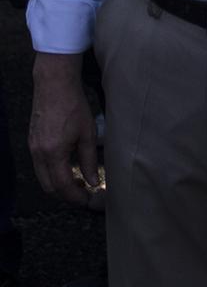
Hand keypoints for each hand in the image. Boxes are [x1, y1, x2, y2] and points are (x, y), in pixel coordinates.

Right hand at [29, 52, 98, 206]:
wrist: (54, 85)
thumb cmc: (74, 107)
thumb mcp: (88, 134)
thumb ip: (90, 161)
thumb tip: (93, 181)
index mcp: (53, 153)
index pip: (62, 186)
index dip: (75, 197)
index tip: (88, 201)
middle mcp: (38, 153)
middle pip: (49, 187)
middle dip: (66, 195)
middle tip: (85, 193)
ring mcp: (32, 148)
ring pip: (43, 178)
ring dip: (59, 184)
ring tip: (80, 181)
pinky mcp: (32, 143)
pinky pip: (40, 166)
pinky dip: (53, 173)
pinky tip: (68, 168)